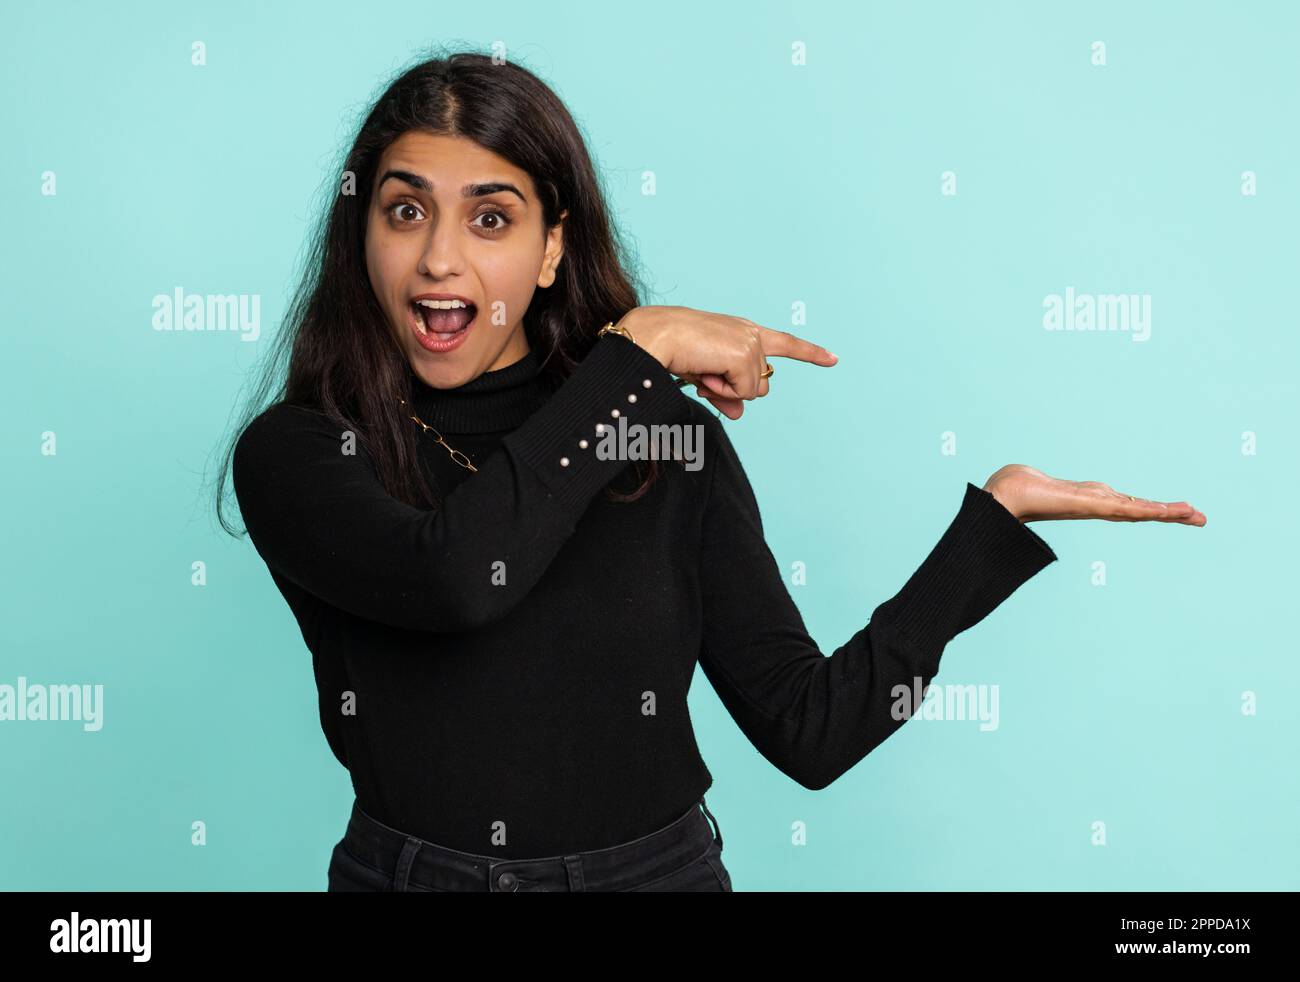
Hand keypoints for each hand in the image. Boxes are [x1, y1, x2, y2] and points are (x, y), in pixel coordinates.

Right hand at [617, 305, 837, 418]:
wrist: (654, 336)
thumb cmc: (671, 349)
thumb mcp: (703, 375)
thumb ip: (725, 394)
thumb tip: (739, 414)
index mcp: (741, 330)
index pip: (783, 343)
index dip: (809, 352)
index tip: (833, 359)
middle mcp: (750, 332)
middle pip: (761, 383)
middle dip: (734, 390)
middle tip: (705, 378)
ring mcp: (750, 343)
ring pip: (752, 391)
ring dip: (725, 390)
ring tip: (702, 370)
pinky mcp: (744, 354)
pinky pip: (743, 393)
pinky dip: (722, 391)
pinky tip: (705, 371)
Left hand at [983, 465, 1206, 525]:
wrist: (1004, 496)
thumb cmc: (1017, 487)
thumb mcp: (1041, 482)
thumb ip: (1045, 484)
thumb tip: (1036, 481)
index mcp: (1088, 499)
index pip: (1126, 505)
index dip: (1150, 508)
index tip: (1175, 511)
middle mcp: (1095, 505)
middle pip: (1140, 509)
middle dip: (1170, 514)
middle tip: (1200, 518)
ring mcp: (1095, 507)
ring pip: (1138, 510)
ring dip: (1167, 513)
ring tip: (1194, 515)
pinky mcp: (1091, 506)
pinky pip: (1126, 508)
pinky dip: (1149, 511)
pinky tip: (1166, 512)